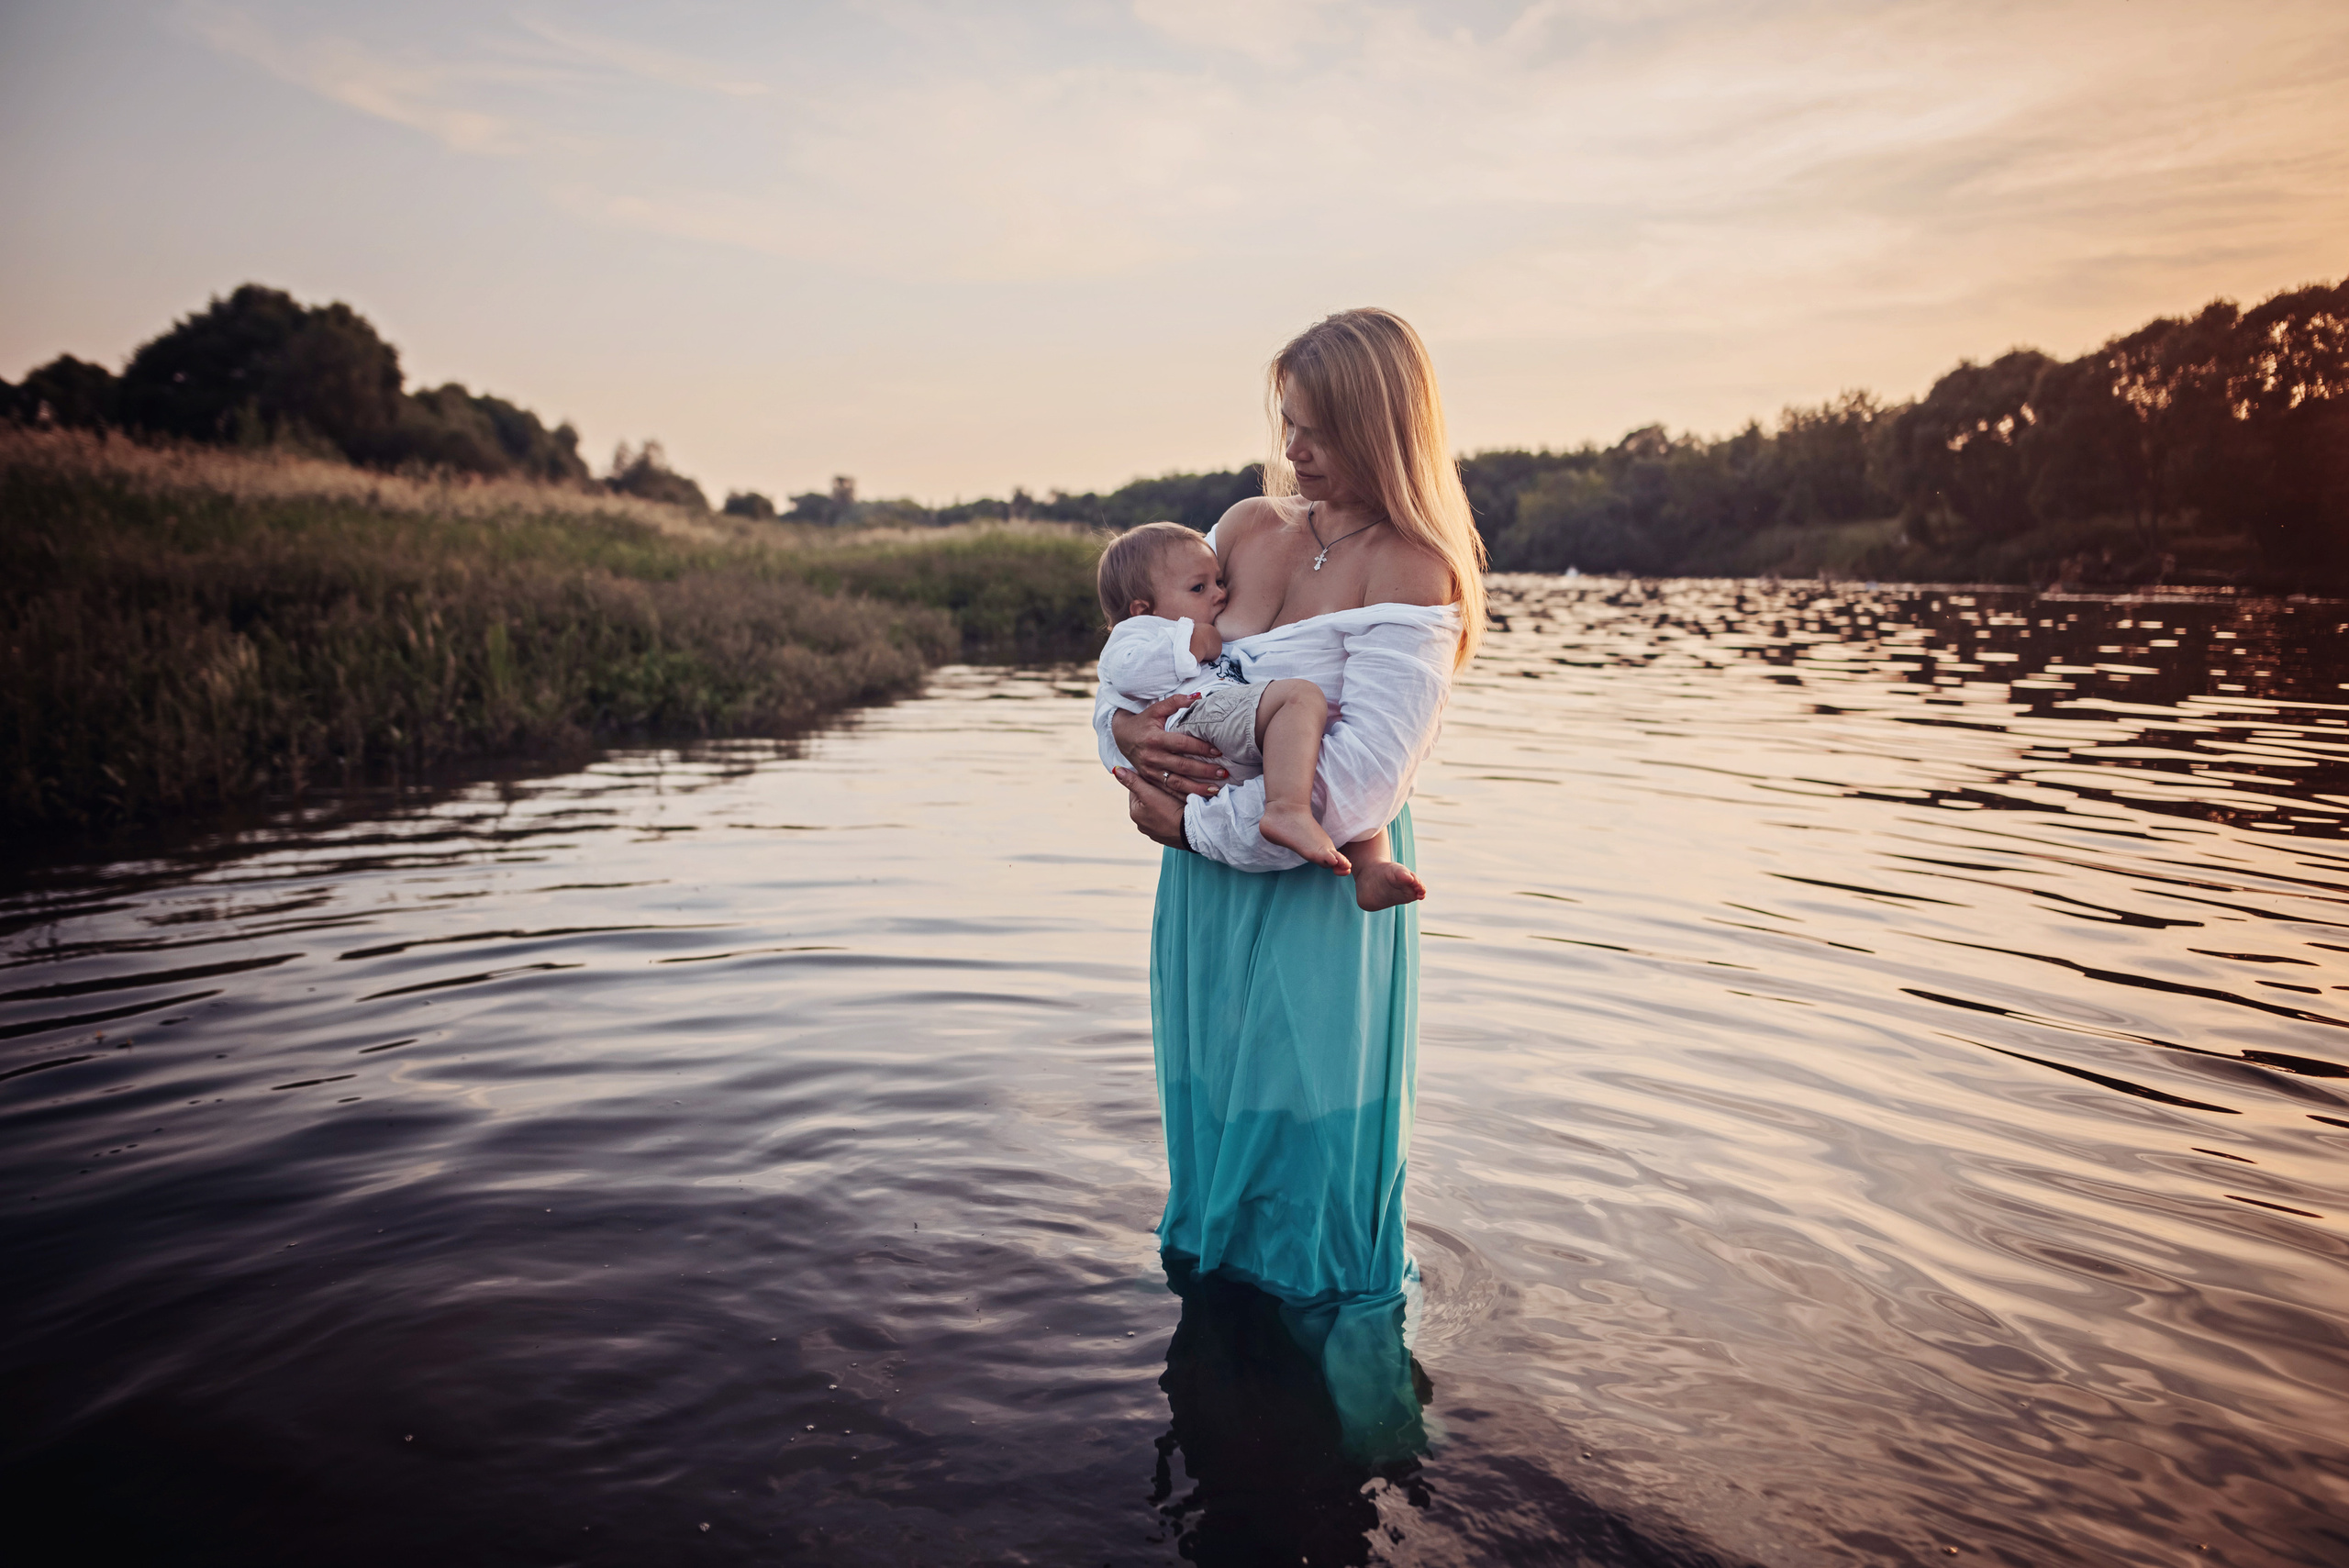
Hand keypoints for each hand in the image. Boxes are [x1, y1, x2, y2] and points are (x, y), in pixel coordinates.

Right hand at [1109, 693, 1228, 797]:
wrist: (1121, 737)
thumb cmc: (1143, 722)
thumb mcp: (1156, 709)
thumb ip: (1176, 702)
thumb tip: (1197, 697)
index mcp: (1155, 739)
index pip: (1182, 744)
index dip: (1201, 748)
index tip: (1218, 751)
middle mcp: (1152, 757)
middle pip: (1182, 766)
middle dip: (1204, 770)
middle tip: (1223, 772)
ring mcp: (1150, 771)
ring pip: (1177, 782)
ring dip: (1198, 788)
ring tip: (1216, 789)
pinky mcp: (1150, 781)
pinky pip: (1169, 791)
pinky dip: (1185, 797)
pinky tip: (1200, 798)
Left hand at [1112, 765, 1190, 849]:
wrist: (1193, 831)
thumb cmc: (1170, 810)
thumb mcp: (1149, 793)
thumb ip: (1133, 781)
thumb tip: (1116, 770)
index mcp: (1134, 813)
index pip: (1136, 790)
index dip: (1147, 780)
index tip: (1159, 775)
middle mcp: (1141, 825)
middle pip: (1147, 800)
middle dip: (1155, 792)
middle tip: (1169, 785)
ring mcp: (1155, 832)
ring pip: (1157, 810)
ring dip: (1164, 803)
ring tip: (1176, 796)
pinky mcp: (1168, 837)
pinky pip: (1167, 820)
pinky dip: (1171, 814)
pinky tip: (1180, 809)